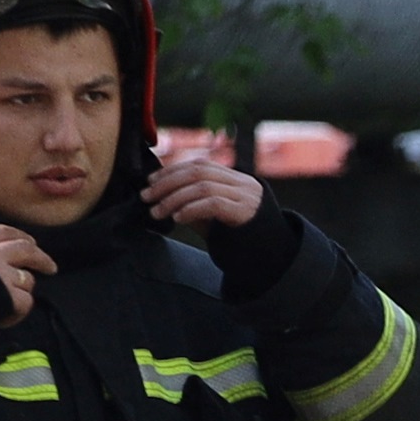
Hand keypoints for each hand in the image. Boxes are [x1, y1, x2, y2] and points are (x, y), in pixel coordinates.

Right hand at [0, 226, 45, 318]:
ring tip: (10, 302)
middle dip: (41, 258)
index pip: (3, 232)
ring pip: (27, 279)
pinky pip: (25, 303)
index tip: (29, 240)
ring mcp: (3, 275)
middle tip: (50, 266)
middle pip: (26, 249)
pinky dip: (18, 312)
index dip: (19, 236)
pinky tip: (4, 318)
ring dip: (22, 291)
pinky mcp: (10, 296)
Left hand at [137, 131, 268, 233]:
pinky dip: (191, 208)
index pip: (199, 164)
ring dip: (174, 198)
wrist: (272, 257)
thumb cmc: (241, 238)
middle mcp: (242, 182)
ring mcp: (245, 196)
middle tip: (147, 197)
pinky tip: (178, 218)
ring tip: (156, 211)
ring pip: (203, 186)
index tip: (150, 181)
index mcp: (234, 179)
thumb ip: (194, 205)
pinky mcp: (246, 212)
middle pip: (197, 172)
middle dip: (167, 183)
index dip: (172, 170)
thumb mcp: (214, 219)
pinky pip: (213, 204)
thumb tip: (161, 199)